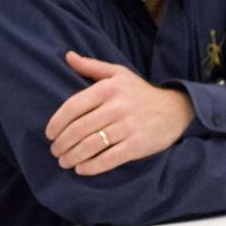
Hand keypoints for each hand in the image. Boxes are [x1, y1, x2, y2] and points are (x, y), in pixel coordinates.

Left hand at [46, 51, 194, 175]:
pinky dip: (92, 166)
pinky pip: (109, 159)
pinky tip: (81, 169)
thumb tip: (67, 56)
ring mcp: (127, 127)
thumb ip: (91, 66)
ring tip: (64, 162)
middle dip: (62, 144)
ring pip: (91, 145)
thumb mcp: (118, 73)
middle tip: (55, 151)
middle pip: (78, 129)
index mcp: (108, 89)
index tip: (49, 134)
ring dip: (72, 157)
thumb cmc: (140, 92)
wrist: (176, 109)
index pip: (72, 107)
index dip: (56, 123)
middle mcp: (116, 107)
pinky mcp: (137, 145)